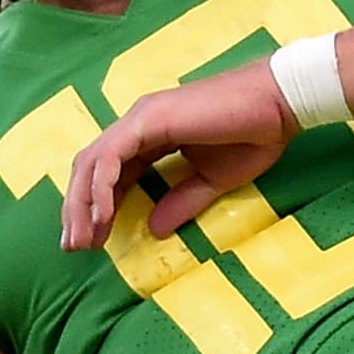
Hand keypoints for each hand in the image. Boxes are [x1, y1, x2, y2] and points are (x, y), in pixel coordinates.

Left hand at [61, 58, 298, 249]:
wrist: (278, 106)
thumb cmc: (252, 136)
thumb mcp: (212, 181)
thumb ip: (181, 202)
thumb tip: (155, 230)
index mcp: (150, 136)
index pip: (110, 174)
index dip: (98, 208)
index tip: (94, 243)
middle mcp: (138, 124)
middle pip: (90, 168)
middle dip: (78, 209)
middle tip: (75, 247)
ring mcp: (140, 118)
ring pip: (92, 162)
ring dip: (82, 203)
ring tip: (83, 240)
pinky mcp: (148, 119)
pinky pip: (111, 157)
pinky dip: (102, 188)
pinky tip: (102, 216)